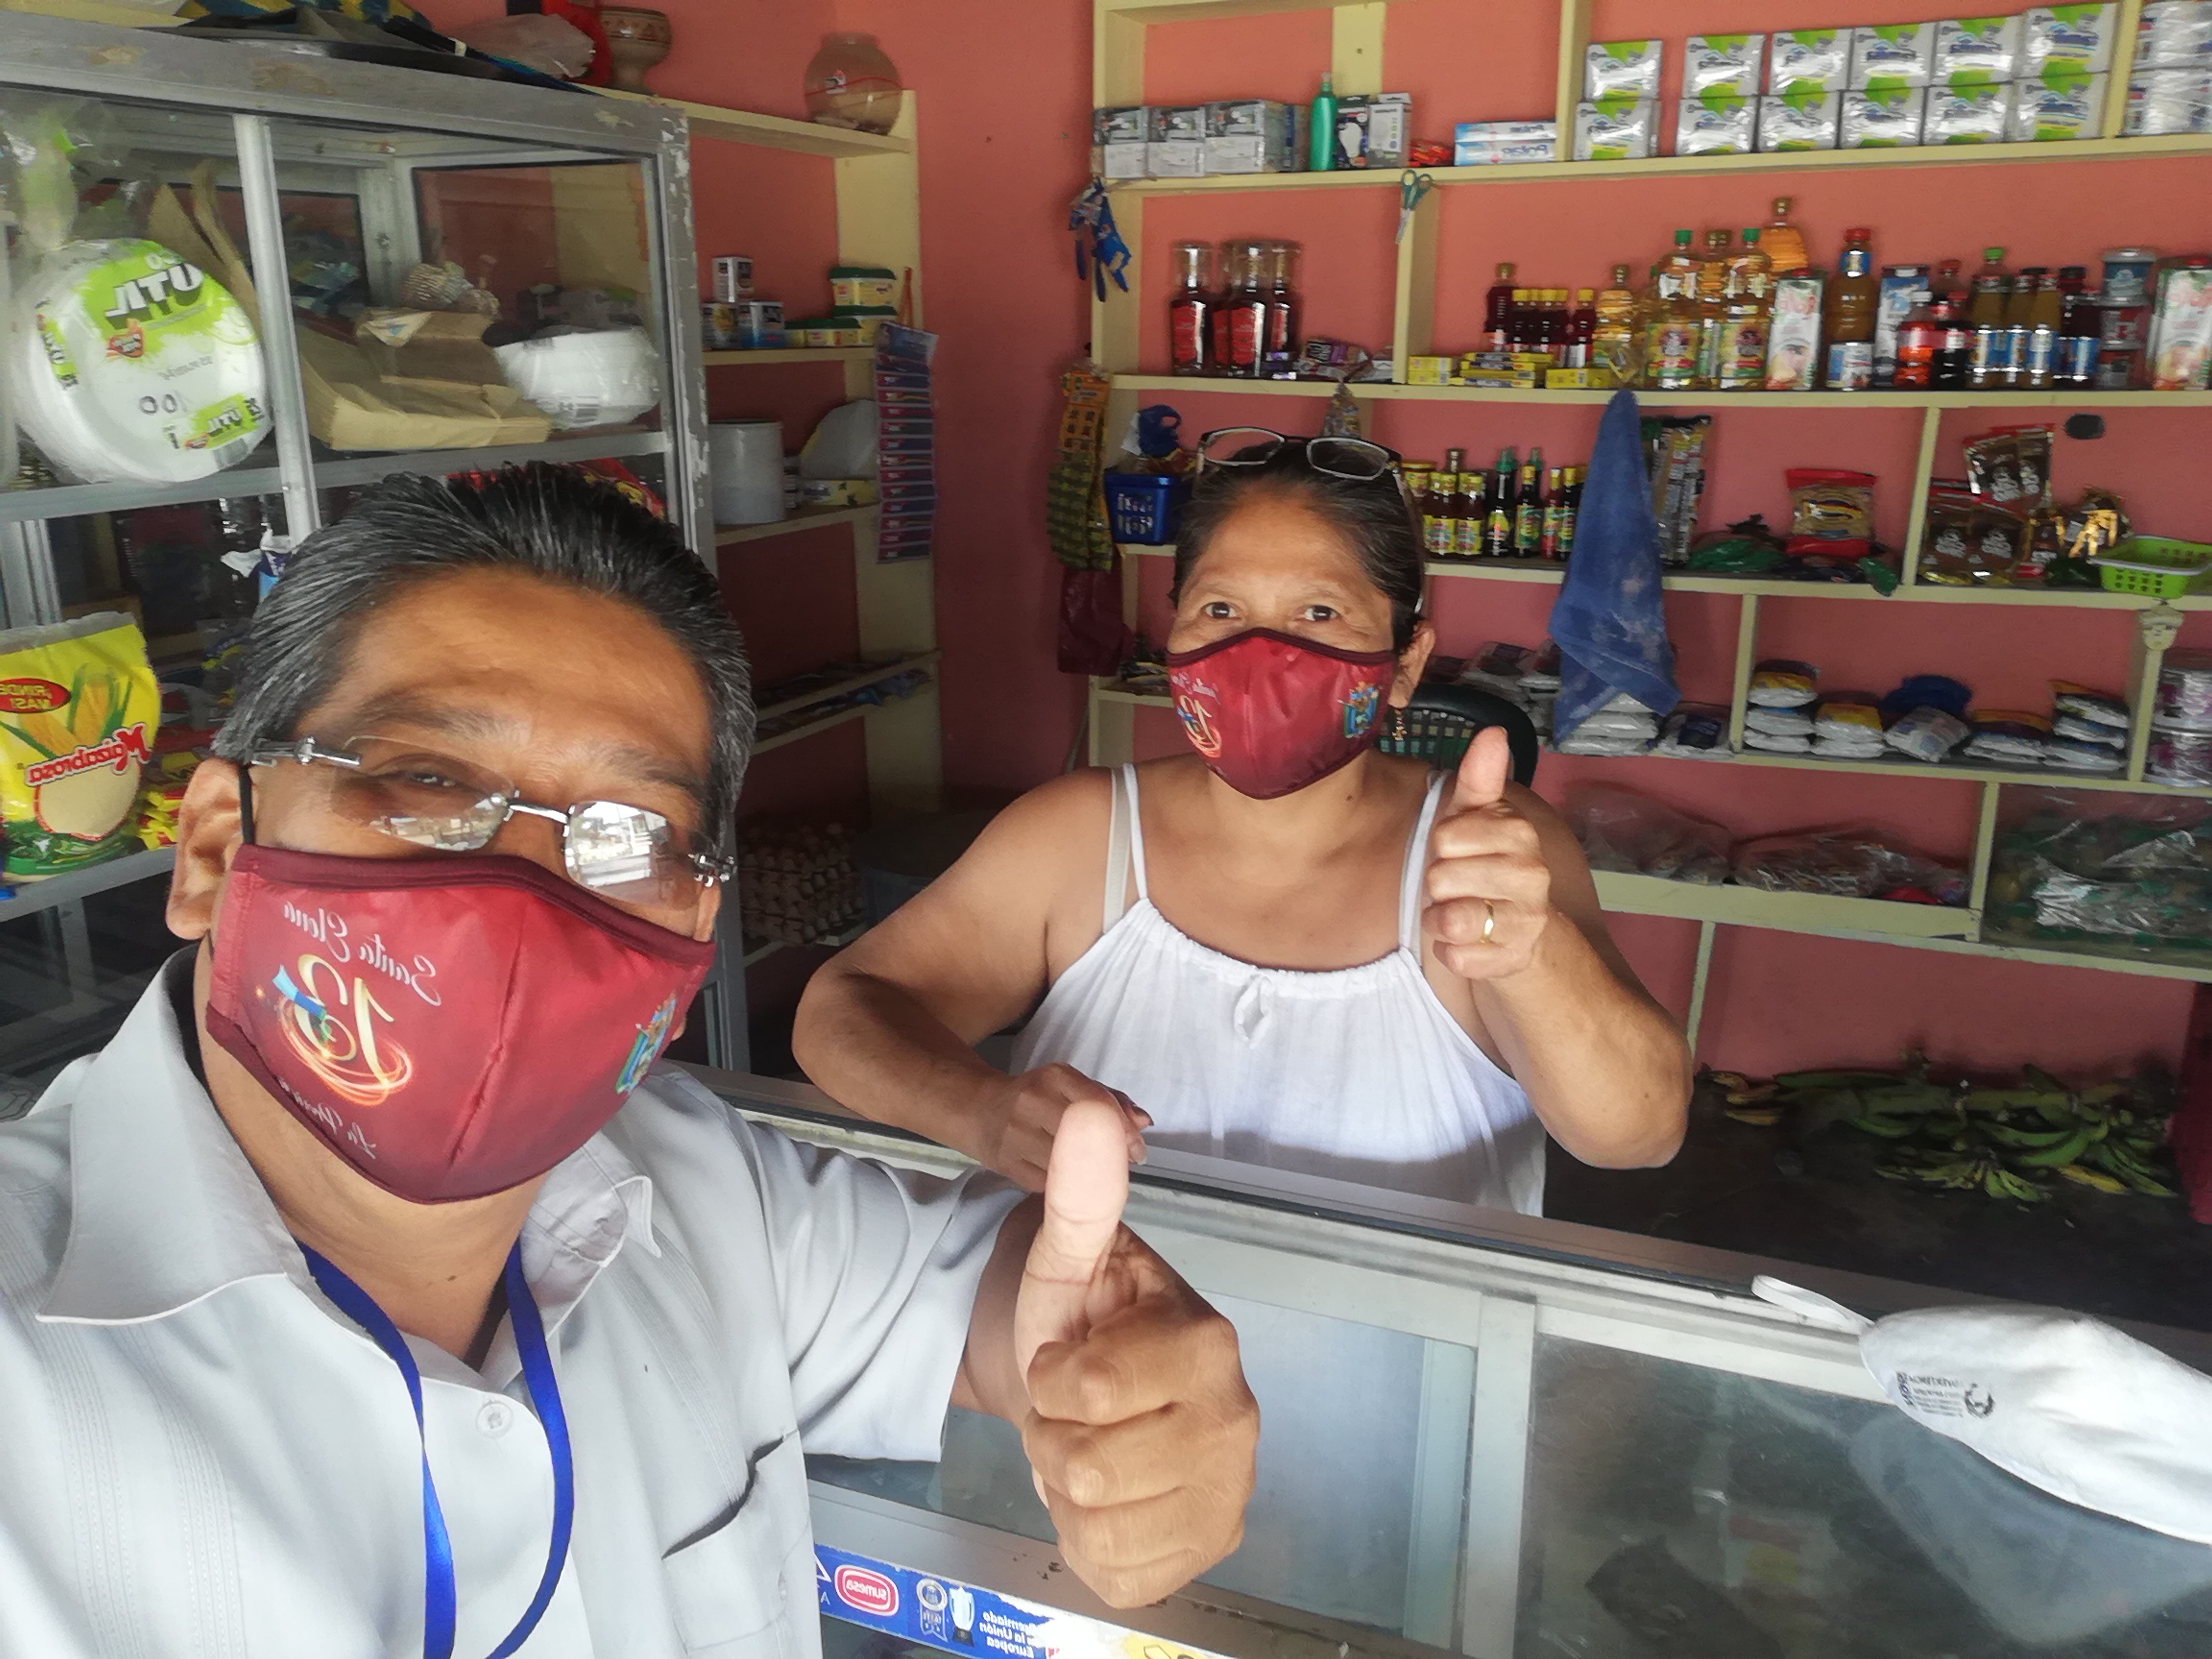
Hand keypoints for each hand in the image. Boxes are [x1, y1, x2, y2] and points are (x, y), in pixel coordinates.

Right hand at [985, 1062, 1150, 1191]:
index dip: (1125, 1132)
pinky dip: (1065, 1186)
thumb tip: (1144, 1121)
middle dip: (1112, 1156)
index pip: (1098, 1104)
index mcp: (1054, 1077)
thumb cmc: (1037, 1098)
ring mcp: (1016, 1135)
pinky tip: (1067, 1178)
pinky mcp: (1007, 1165)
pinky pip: (1050, 1184)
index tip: (1137, 1150)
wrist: (979, 1111)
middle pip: (1085, 1137)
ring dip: (1091, 1175)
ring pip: (1069, 1165)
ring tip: (1095, 1170)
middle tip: (1123, 1164)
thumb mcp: (1070, 1086)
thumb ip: (1110, 1100)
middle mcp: (1032, 1102)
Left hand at [1012, 1100, 1257, 1607]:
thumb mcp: (1066, 1259)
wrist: (1094, 1393)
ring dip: (1067, 1488)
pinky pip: (1115, 1568)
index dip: (1053, 1378)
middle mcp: (1235, 1423)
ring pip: (1098, 1522)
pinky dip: (1088, 1539)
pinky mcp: (1203, 1551)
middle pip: (1088, 1466)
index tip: (1065, 1360)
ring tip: (1088, 1445)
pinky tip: (1107, 1494)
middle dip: (1056, 1436)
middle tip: (1074, 1410)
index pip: (1088, 1389)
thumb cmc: (1083, 1323)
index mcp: (1208, 1345)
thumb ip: (1079, 1193)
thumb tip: (1090, 1112)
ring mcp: (1227, 1494)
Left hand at [1424, 725, 1552, 980]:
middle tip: (1458, 886)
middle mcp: (1533, 875)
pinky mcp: (1513, 959)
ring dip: (1441, 919)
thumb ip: (1479, 779)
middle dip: (1439, 885)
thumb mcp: (1473, 819)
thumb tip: (1493, 731)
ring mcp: (1527, 921)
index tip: (1458, 851)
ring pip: (1452, 919)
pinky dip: (1451, 952)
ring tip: (1458, 912)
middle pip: (1442, 877)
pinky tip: (1466, 942)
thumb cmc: (1482, 866)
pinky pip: (1458, 956)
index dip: (1441, 847)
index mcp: (1519, 833)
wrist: (1517, 931)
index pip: (1446, 836)